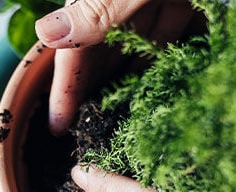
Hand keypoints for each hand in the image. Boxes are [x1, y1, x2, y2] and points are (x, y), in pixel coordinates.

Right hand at [35, 0, 202, 134]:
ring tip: (123, 127)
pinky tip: (165, 97)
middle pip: (101, 55)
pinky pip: (171, 44)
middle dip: (95, 92)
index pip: (73, 46)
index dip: (64, 86)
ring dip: (130, 86)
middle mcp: (122, 4)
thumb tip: (49, 33)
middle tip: (90, 135)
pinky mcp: (186, 8)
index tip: (57, 126)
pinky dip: (167, 68)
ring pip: (134, 53)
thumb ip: (99, 7)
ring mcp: (155, 4)